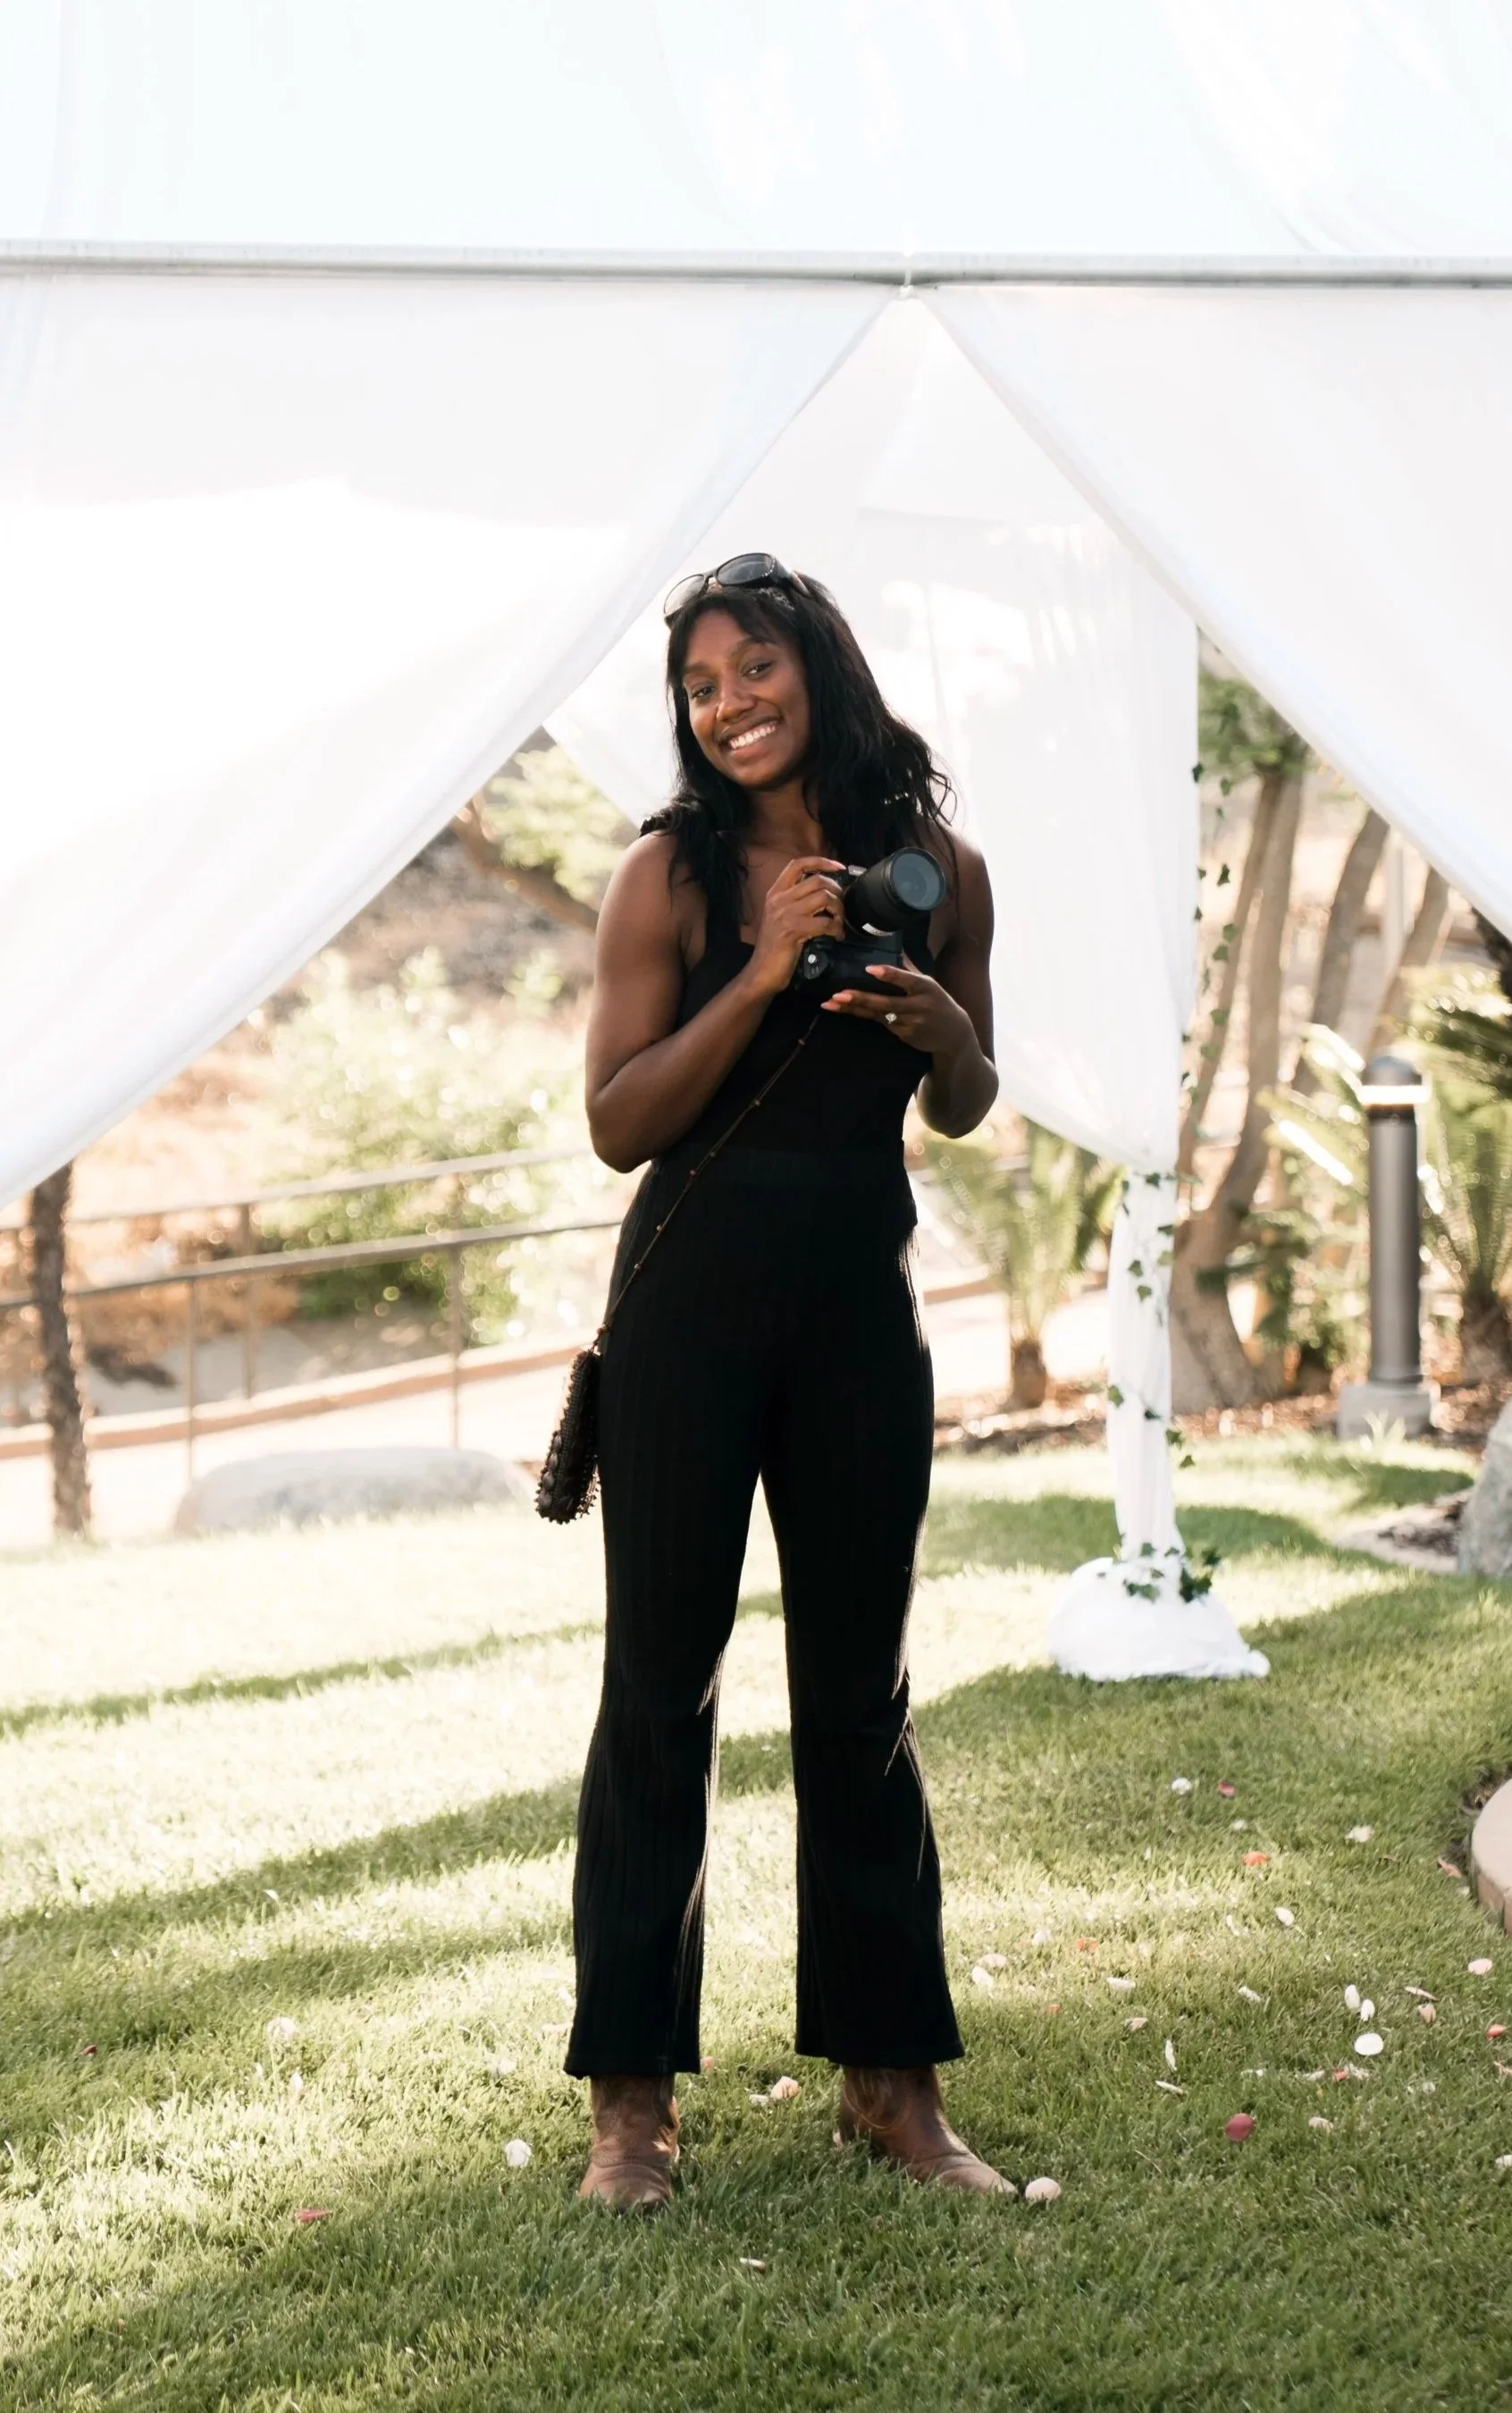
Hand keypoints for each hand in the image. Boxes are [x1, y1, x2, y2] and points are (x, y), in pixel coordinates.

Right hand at [745, 855, 846, 998]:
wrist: (762, 971)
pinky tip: (836, 935)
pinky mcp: (794, 931)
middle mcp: (779, 899)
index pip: (798, 864)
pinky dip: (836, 928)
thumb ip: (796, 901)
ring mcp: (786, 914)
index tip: (839, 867)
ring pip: (824, 898)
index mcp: (775, 892)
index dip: (821, 861)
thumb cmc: (775, 946)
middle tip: (841, 907)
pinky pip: (825, 922)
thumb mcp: (781, 917)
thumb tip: (824, 892)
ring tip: (839, 922)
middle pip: (817, 880)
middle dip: (837, 892)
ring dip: (839, 910)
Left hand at [821, 960, 973, 1056]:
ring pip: (877, 1015)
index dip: (888, 974)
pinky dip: (863, 1015)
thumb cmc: (938, 1002)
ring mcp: (910, 1023)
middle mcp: (918, 1005)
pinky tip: (844, 1010)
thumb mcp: (929, 984)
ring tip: (831, 1003)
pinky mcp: (904, 1035)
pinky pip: (880, 1024)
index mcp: (925, 987)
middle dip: (861, 998)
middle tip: (839, 994)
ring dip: (853, 1009)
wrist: (953, 1035)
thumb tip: (894, 948)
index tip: (870, 970)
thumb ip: (909, 970)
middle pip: (885, 1002)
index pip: (905, 979)